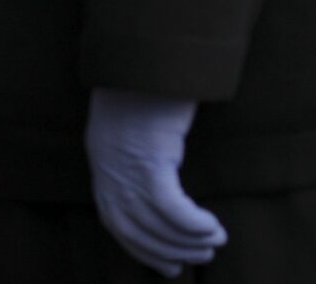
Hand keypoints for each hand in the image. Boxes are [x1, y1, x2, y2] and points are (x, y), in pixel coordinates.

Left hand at [84, 90, 226, 276]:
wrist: (146, 54)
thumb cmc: (146, 83)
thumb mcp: (131, 123)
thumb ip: (136, 152)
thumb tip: (160, 179)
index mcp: (102, 159)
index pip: (115, 220)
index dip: (141, 247)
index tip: (165, 266)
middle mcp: (107, 167)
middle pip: (133, 228)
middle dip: (166, 250)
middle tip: (198, 257)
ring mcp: (125, 164)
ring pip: (154, 222)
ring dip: (186, 240)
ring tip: (213, 242)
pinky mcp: (149, 159)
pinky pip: (170, 207)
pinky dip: (191, 223)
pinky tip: (211, 227)